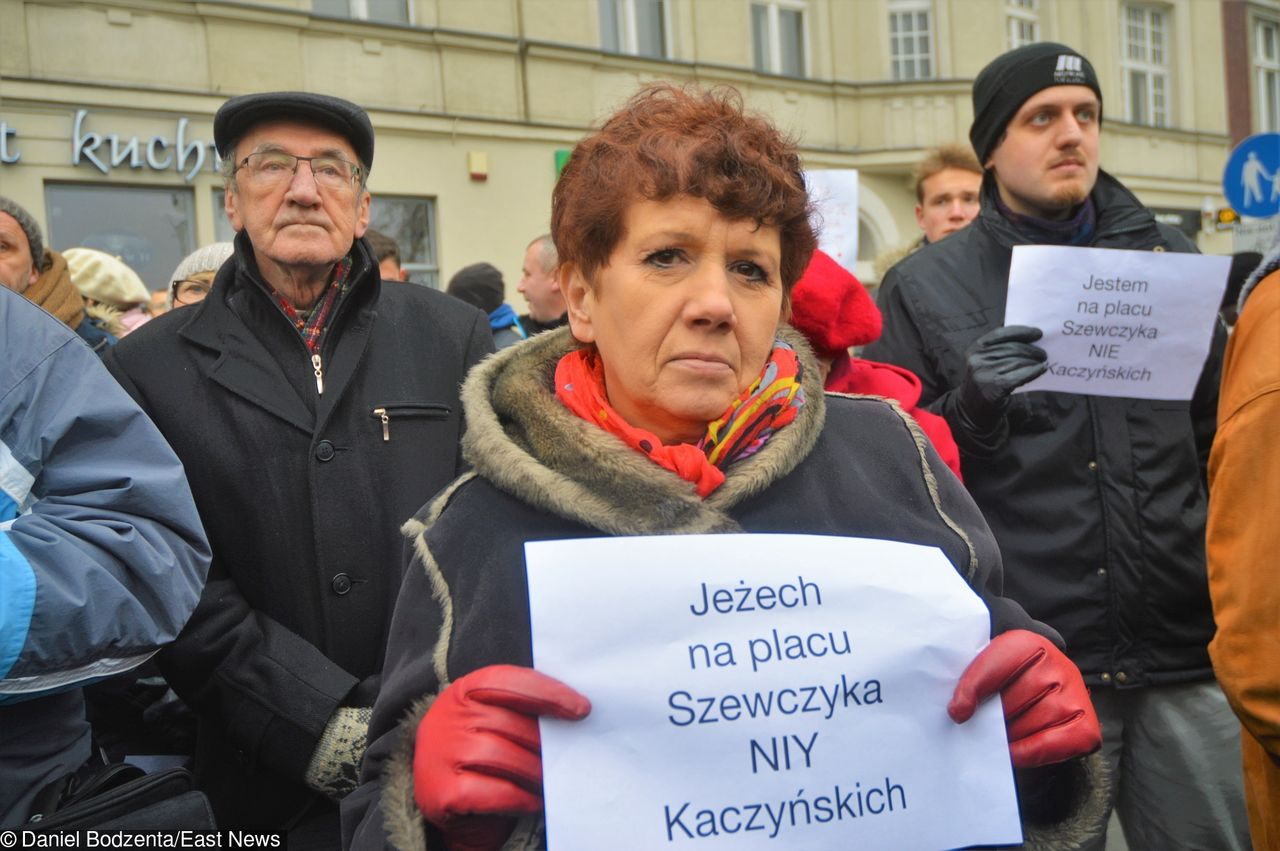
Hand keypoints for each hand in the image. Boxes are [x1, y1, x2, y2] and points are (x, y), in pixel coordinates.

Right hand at [414, 665, 590, 850]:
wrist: (441, 804)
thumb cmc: (478, 758)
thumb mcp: (489, 722)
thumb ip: (519, 712)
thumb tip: (572, 712)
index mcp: (462, 692)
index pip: (506, 681)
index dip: (546, 692)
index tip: (582, 709)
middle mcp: (447, 718)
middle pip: (509, 723)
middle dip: (545, 743)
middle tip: (569, 756)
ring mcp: (442, 755)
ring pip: (504, 757)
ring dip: (536, 772)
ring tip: (552, 780)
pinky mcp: (444, 793)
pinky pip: (497, 792)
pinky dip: (522, 798)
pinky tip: (535, 801)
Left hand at [948, 630, 1100, 768]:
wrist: (1041, 678)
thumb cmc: (1007, 676)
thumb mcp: (989, 666)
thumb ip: (973, 682)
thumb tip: (960, 713)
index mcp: (1028, 643)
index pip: (995, 667)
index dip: (974, 689)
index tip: (958, 712)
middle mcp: (1058, 665)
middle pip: (1013, 701)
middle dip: (995, 718)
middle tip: (988, 722)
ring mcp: (1075, 693)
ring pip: (1032, 724)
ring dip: (1011, 735)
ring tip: (1004, 731)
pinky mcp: (1086, 723)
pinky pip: (1057, 744)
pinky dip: (1031, 753)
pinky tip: (1015, 751)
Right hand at [956, 325, 1046, 432]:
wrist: (972, 410)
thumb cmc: (985, 383)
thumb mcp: (985, 362)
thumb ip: (999, 350)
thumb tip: (1028, 339)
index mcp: (975, 349)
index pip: (1000, 334)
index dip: (1021, 332)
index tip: (1038, 333)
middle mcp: (977, 360)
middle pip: (1011, 348)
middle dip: (1031, 349)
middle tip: (1043, 353)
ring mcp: (984, 374)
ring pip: (1017, 361)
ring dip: (1034, 361)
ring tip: (1043, 361)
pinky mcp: (994, 387)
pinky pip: (1019, 376)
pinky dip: (1033, 371)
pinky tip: (1042, 369)